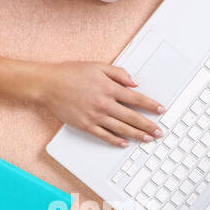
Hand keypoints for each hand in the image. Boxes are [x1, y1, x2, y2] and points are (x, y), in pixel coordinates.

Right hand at [32, 61, 165, 147]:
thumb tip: (135, 83)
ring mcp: (95, 116)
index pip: (137, 99)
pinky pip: (104, 135)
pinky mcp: (85, 125)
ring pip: (122, 128)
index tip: (161, 110)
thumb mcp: (97, 66)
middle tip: (159, 132)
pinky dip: (115, 140)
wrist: (48, 84)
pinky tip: (124, 143)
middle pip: (133, 117)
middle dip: (149, 125)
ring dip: (137, 135)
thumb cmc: (71, 73)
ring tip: (148, 139)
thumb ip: (118, 73)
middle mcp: (104, 104)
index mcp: (109, 88)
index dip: (151, 105)